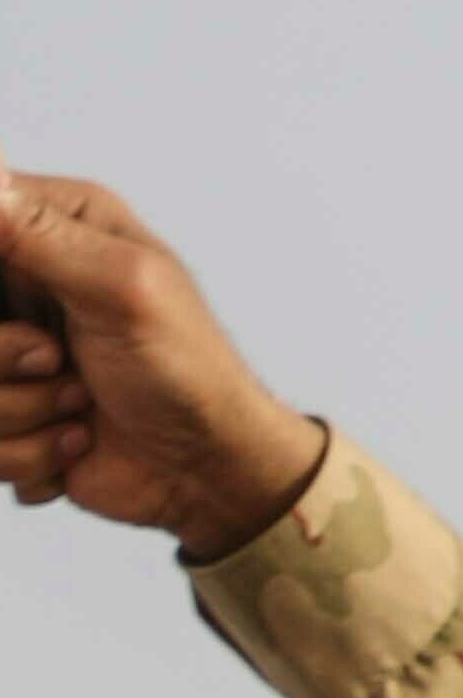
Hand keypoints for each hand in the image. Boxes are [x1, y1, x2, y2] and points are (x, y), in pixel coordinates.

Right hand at [0, 172, 330, 557]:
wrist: (208, 467)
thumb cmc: (187, 366)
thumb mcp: (122, 286)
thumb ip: (40, 233)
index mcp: (54, 229)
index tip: (40, 331)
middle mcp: (22, 285)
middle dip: (3, 356)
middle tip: (57, 358)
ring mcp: (8, 353)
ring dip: (23, 411)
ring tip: (80, 401)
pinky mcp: (6, 415)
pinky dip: (30, 454)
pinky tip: (78, 438)